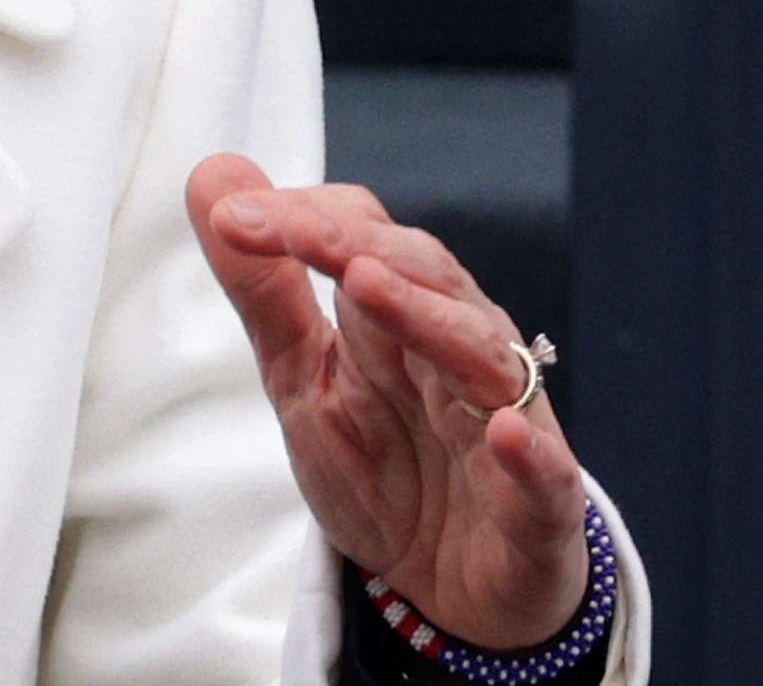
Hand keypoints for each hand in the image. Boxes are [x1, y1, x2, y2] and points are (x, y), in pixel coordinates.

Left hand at [187, 154, 588, 650]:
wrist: (450, 587)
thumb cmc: (387, 467)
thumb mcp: (303, 377)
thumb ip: (263, 286)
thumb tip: (213, 174)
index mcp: (402, 319)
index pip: (365, 240)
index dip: (305, 220)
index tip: (230, 217)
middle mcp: (462, 354)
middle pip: (426, 278)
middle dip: (357, 247)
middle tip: (294, 231)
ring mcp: (508, 426)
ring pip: (483, 358)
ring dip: (428, 320)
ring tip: (369, 286)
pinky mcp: (540, 509)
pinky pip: (549, 477)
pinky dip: (532, 457)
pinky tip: (506, 436)